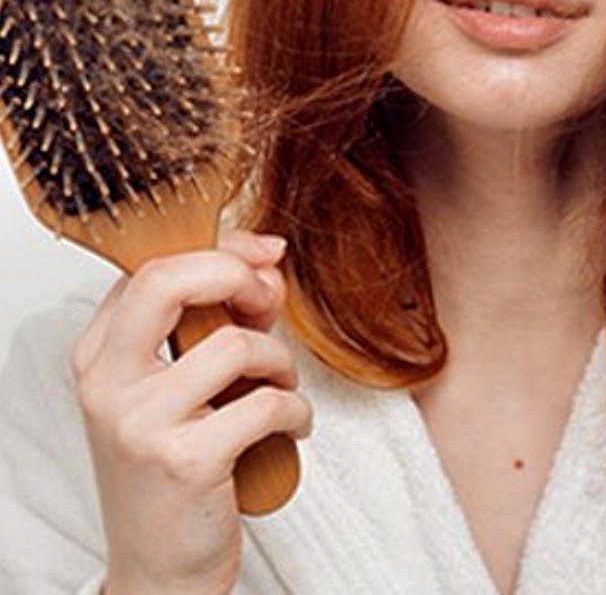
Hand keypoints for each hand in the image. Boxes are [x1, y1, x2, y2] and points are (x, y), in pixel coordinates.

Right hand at [70, 228, 309, 594]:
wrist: (161, 566)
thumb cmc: (179, 468)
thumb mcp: (182, 387)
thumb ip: (215, 320)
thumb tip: (267, 259)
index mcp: (98, 357)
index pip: (152, 268)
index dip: (220, 252)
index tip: (263, 262)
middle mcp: (107, 384)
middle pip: (168, 281)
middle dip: (237, 275)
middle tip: (268, 305)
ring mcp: (141, 423)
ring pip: (237, 346)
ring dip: (280, 366)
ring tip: (278, 393)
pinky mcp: (185, 460)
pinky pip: (268, 405)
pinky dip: (297, 414)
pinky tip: (288, 431)